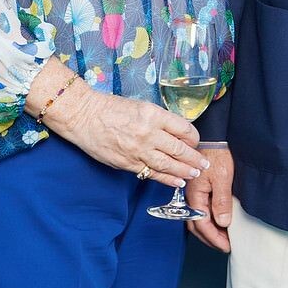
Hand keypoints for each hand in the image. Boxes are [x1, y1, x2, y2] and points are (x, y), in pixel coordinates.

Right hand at [47, 87, 208, 188]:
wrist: (84, 117)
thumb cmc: (110, 108)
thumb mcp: (140, 106)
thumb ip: (158, 119)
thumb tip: (175, 133)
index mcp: (153, 115)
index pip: (183, 128)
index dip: (193, 137)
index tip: (195, 141)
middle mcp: (149, 133)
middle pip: (179, 149)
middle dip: (194, 158)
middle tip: (204, 164)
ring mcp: (138, 150)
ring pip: (168, 164)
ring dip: (185, 171)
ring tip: (195, 174)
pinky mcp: (128, 163)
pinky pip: (152, 173)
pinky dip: (167, 179)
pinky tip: (178, 181)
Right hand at [187, 147, 234, 251]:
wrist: (214, 136)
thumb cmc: (217, 153)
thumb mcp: (223, 177)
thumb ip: (222, 201)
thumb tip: (223, 223)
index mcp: (195, 196)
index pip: (202, 225)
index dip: (214, 238)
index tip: (227, 246)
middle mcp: (191, 197)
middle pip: (196, 226)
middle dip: (211, 239)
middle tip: (225, 246)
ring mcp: (193, 193)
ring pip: (197, 219)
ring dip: (209, 231)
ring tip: (223, 237)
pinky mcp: (198, 189)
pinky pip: (200, 210)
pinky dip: (208, 220)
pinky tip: (218, 221)